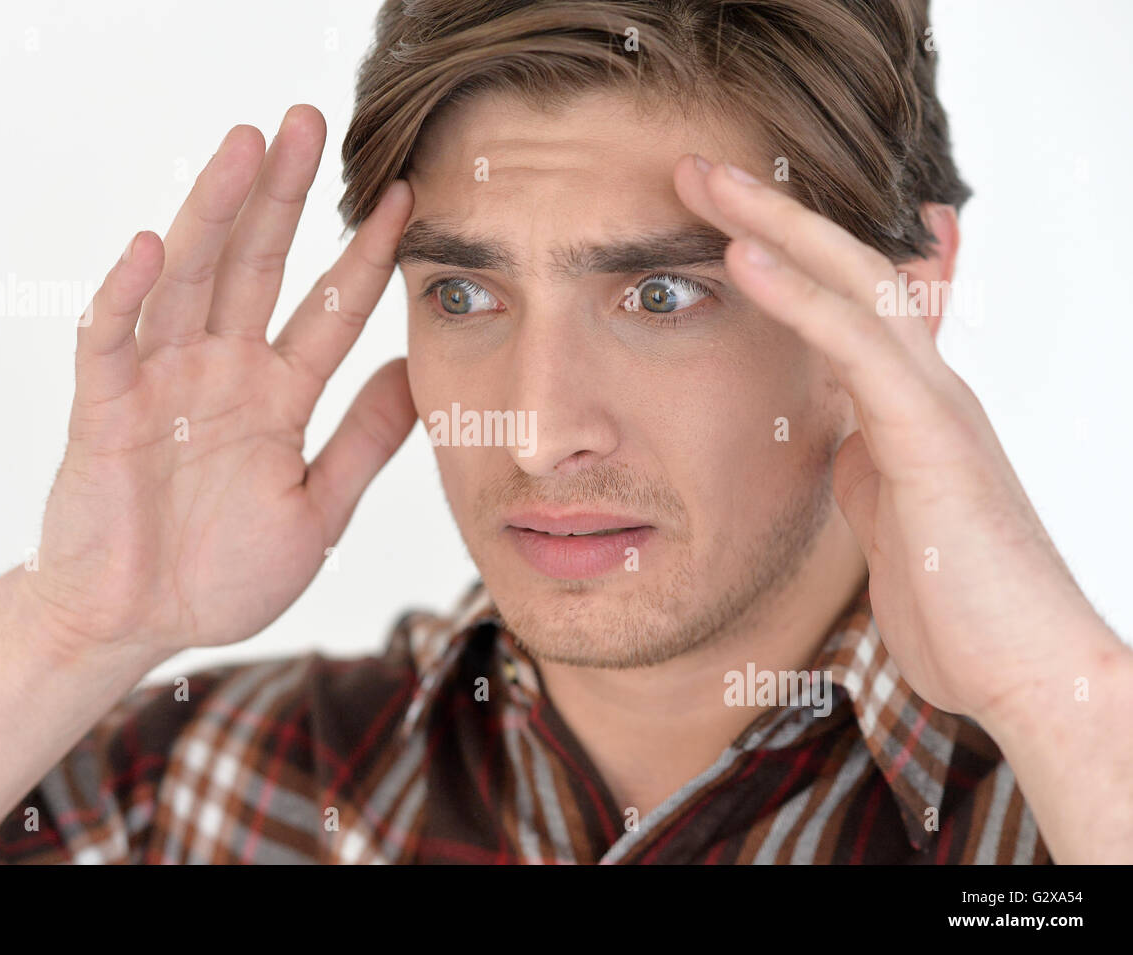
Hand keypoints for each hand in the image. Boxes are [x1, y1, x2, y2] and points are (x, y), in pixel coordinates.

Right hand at [23, 107, 415, 656]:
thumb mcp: (317, 508)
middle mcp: (222, 373)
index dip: (365, 256)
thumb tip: (416, 375)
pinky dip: (127, 296)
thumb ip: (362, 442)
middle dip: (283, 197)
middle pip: (256, 267)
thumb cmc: (221, 572)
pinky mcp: (103, 409)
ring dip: (215, 214)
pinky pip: (112, 343)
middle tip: (310, 123)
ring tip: (246, 147)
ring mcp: (162, 384)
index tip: (406, 200)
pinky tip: (152, 246)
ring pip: (190, 282)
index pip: (329, 310)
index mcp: (277, 396)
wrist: (139, 626)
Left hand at [672, 155, 1118, 724]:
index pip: (847, 305)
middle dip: (772, 215)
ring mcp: (936, 407)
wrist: (1028, 673)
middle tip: (700, 169)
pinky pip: (858, 348)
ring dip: (777, 226)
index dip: (784, 255)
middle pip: (850, 270)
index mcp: (908, 408)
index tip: (715, 220)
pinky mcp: (934, 440)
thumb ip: (863, 465)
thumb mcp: (889, 518)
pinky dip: (798, 296)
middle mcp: (927, 389)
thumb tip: (834, 439)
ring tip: (711, 180)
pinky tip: (745, 256)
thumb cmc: (960, 606)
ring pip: (859, 284)